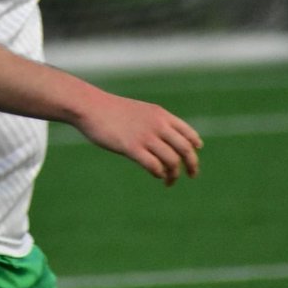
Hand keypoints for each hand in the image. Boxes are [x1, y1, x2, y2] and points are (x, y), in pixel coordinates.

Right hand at [75, 90, 202, 185]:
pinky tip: (156, 175)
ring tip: (169, 181)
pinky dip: (159, 173)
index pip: (188, 132)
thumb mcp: (139, 111)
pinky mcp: (132, 147)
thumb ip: (154, 122)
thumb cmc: (112, 110)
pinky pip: (154, 166)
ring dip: (174, 174)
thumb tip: (163, 139)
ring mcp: (145, 137)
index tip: (195, 153)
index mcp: (160, 115)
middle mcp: (157, 125)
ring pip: (171, 161)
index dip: (195, 145)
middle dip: (192, 165)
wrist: (91, 107)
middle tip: (192, 175)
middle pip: (185, 149)